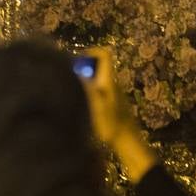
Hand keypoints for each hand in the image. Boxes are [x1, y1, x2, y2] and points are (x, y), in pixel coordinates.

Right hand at [82, 47, 156, 181]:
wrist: (128, 144)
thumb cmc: (112, 126)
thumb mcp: (97, 107)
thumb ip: (88, 88)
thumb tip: (78, 71)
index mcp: (109, 81)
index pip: (105, 54)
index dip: (91, 52)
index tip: (76, 60)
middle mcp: (113, 84)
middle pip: (99, 66)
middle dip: (84, 67)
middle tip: (68, 77)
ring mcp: (114, 94)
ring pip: (98, 78)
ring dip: (85, 80)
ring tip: (71, 90)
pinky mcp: (113, 103)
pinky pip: (99, 89)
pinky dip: (89, 90)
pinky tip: (81, 104)